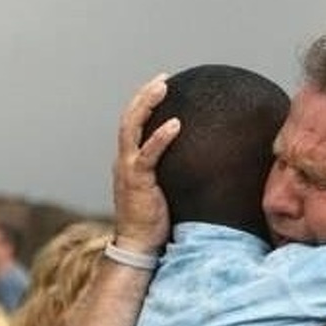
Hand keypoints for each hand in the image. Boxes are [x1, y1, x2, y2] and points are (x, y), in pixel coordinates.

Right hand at [113, 73, 180, 252]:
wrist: (138, 246)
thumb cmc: (155, 224)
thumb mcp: (165, 194)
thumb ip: (173, 177)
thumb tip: (201, 170)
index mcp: (129, 164)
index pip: (133, 127)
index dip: (145, 106)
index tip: (162, 90)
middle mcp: (124, 162)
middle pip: (129, 118)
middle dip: (144, 96)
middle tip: (163, 79)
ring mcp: (127, 170)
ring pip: (131, 127)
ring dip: (146, 103)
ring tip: (163, 86)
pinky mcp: (136, 181)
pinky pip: (147, 154)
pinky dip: (160, 137)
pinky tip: (176, 125)